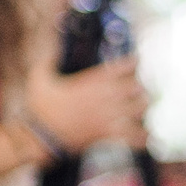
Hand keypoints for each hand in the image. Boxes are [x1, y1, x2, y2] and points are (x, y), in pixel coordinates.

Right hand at [26, 58, 146, 151]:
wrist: (40, 138)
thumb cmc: (40, 108)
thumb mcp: (39, 80)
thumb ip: (47, 61)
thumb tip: (51, 48)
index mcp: (91, 83)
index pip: (122, 67)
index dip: (133, 62)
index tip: (136, 61)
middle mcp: (104, 98)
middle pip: (137, 87)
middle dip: (140, 86)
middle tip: (138, 88)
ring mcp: (108, 116)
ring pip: (140, 109)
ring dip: (144, 108)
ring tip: (141, 108)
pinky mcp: (108, 134)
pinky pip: (134, 136)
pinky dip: (143, 137)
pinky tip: (146, 136)